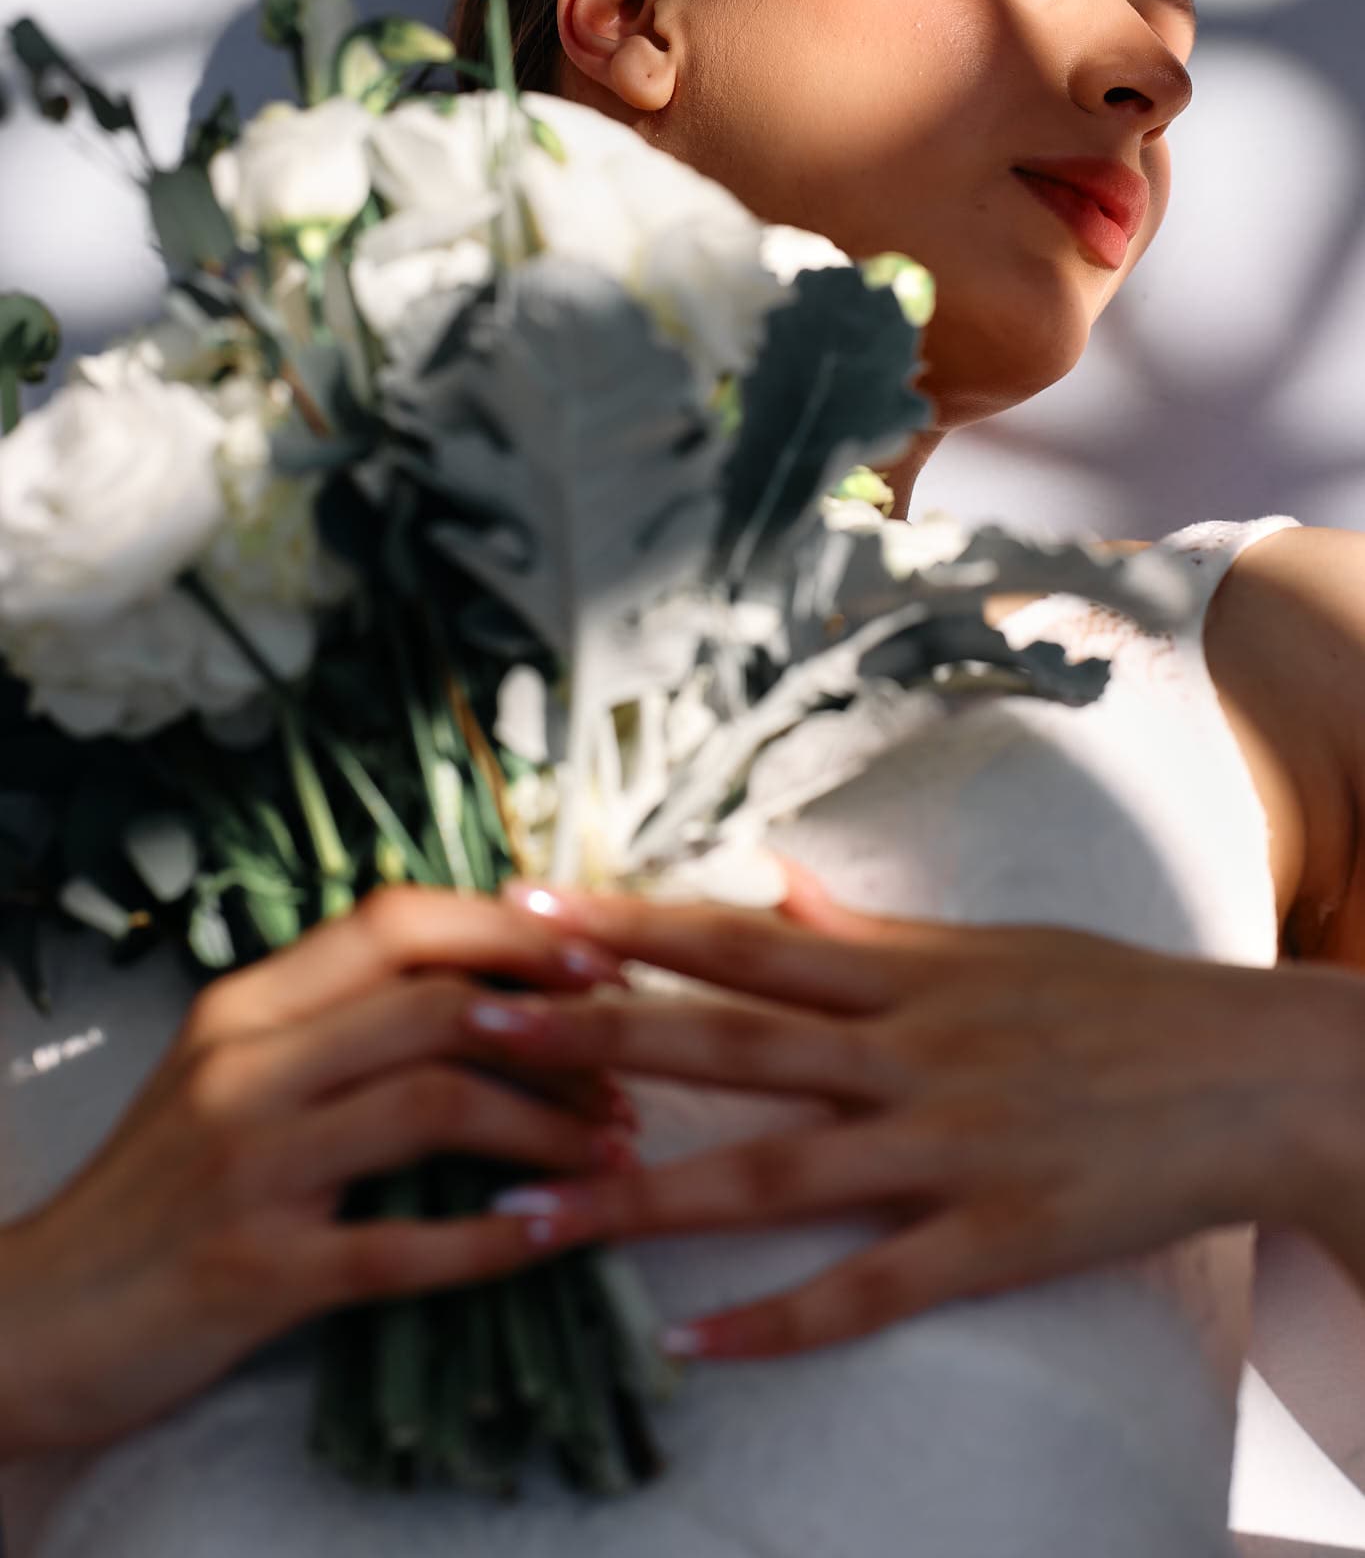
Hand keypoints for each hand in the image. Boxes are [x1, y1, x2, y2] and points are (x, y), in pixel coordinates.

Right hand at [0, 886, 638, 1462]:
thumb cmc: (157, 1190)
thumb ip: (331, 1022)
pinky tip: (557, 1233)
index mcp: (246, 1005)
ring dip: (545, 1124)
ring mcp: (248, 1165)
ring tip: (610, 1148)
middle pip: (432, 1003)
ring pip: (432, 1105)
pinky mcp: (254, 1269)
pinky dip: (493, 1237)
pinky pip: (401, 1245)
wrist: (35, 1315)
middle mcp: (245, 1065)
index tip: (596, 958)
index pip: (394, 920)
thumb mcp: (227, 1074)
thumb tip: (486, 984)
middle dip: (554, 1026)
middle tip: (627, 1061)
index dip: (508, 930)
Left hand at [449, 862, 1350, 1360]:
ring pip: (770, 1172)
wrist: (1256, 1072)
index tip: (525, 912)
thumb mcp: (988, 944)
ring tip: (526, 1214)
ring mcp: (949, 1146)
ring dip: (640, 1197)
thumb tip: (772, 878)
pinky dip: (781, 1321)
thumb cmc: (1117, 998)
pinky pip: (873, 1288)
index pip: (737, 940)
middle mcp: (909, 1050)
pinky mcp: (997, 1236)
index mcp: (903, 974)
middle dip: (591, 1037)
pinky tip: (691, 1348)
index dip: (627, 925)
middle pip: (724, 1043)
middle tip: (470, 1032)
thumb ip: (867, 930)